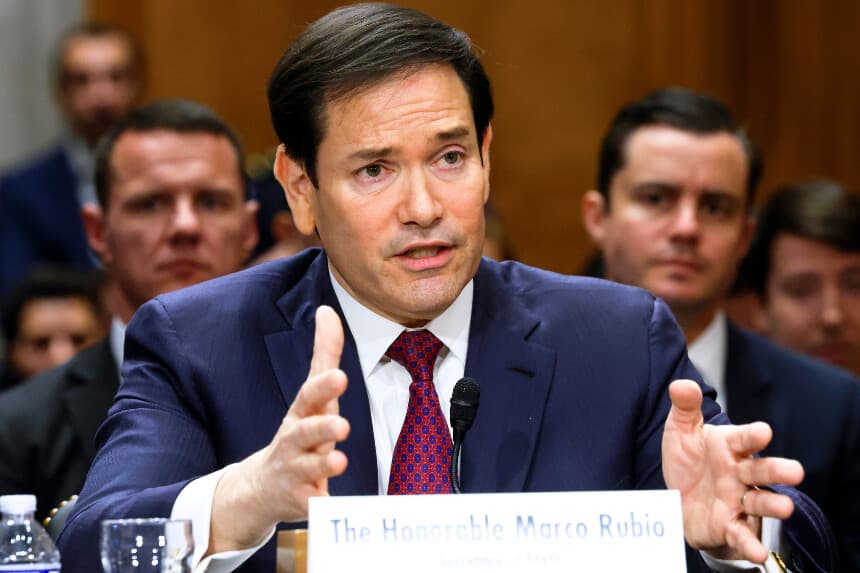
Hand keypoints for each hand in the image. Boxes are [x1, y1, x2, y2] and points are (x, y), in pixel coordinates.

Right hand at [208, 306, 350, 552]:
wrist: (260, 487)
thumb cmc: (298, 433)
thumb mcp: (312, 395)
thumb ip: (324, 354)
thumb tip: (328, 311)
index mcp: (301, 413)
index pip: (310, 396)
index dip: (324, 387)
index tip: (341, 376)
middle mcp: (294, 441)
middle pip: (304, 432)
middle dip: (321, 427)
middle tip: (341, 424)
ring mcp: (294, 472)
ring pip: (307, 468)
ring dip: (322, 463)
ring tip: (337, 459)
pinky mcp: (300, 501)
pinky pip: (312, 505)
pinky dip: (320, 505)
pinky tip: (329, 503)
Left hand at [661, 379, 803, 562]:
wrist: (681, 497)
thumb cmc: (689, 459)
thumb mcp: (682, 430)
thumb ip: (684, 407)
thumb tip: (680, 384)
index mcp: (729, 446)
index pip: (744, 439)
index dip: (753, 436)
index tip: (763, 432)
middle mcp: (739, 473)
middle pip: (761, 471)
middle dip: (777, 470)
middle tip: (795, 471)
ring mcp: (738, 500)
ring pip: (760, 502)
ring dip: (773, 506)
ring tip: (786, 508)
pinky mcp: (729, 525)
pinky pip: (741, 535)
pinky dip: (749, 544)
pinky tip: (757, 553)